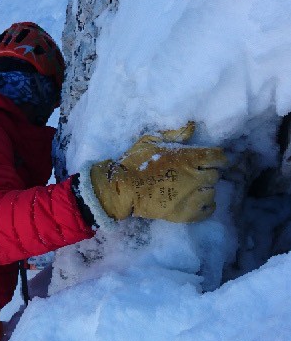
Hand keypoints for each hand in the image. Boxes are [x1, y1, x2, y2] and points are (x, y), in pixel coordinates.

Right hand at [89, 122, 227, 222]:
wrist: (122, 189)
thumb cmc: (135, 162)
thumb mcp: (152, 140)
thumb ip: (175, 134)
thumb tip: (193, 126)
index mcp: (187, 157)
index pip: (217, 157)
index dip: (217, 157)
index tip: (212, 158)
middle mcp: (193, 177)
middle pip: (215, 174)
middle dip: (209, 172)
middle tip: (198, 172)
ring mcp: (190, 197)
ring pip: (212, 192)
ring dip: (206, 188)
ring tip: (195, 187)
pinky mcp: (185, 214)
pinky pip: (208, 210)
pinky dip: (207, 205)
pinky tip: (198, 201)